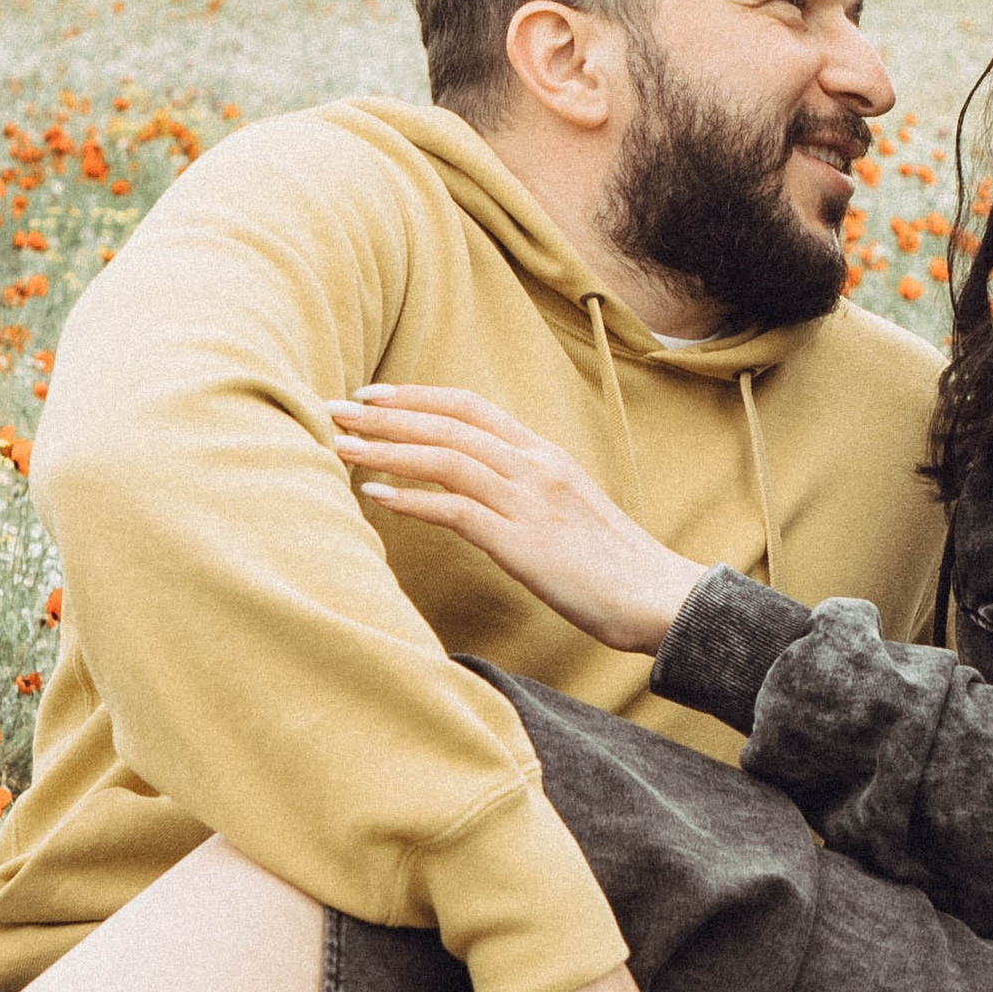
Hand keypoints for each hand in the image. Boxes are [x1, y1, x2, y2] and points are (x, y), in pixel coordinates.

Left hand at [330, 385, 706, 653]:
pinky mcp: (521, 542)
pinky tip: (376, 497)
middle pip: (448, 423)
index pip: (471, 407)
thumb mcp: (568, 509)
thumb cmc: (614, 564)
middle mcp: (534, 466)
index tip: (374, 394)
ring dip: (385, 448)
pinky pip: (454, 510)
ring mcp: (528, 501)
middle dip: (386, 413)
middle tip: (334, 409)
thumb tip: (481, 490)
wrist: (658, 597)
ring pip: (444, 458)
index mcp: (545, 454)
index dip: (418, 396)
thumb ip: (527, 489)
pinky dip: (411, 499)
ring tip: (340, 445)